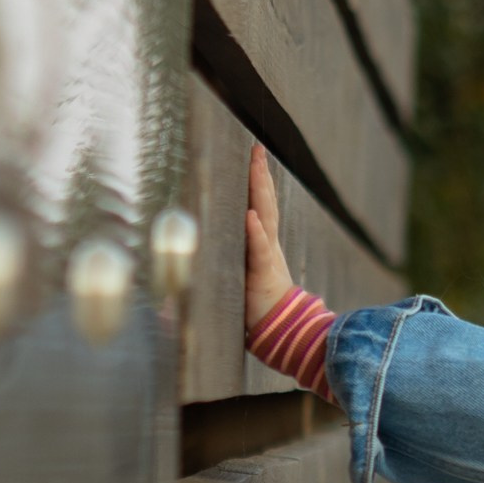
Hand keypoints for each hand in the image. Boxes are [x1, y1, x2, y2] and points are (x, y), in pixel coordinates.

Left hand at [245, 145, 294, 336]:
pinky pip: (258, 251)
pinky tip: (249, 215)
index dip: (258, 181)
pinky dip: (255, 233)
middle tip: (256, 148)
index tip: (253, 155)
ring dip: (259, 192)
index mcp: (263, 246)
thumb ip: (227, 264)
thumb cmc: (259, 309)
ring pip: (265, 218)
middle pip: (265, 203)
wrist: (282, 334)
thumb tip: (201, 256)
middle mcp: (268, 246)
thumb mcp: (240, 280)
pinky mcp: (262, 275)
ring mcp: (267, 258)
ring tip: (256, 168)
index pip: (261, 207)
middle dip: (260, 175)